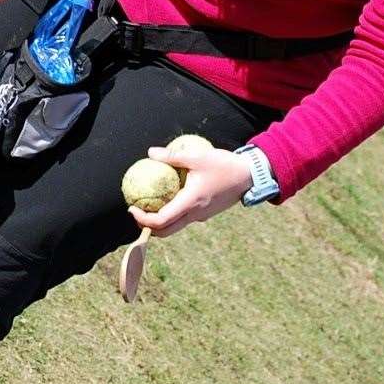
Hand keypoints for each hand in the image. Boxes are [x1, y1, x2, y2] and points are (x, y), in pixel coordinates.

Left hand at [128, 144, 253, 236]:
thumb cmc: (224, 165)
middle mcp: (195, 214)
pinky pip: (184, 219)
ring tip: (148, 205)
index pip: (161, 221)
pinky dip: (172, 215)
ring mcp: (201, 216)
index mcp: (190, 203)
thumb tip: (150, 152)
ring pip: (175, 227)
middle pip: (165, 231)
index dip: (143, 219)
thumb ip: (173, 156)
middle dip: (147, 226)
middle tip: (136, 211)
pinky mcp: (206, 213)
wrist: (250, 176)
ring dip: (159, 222)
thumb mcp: (197, 157)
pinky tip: (168, 198)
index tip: (132, 208)